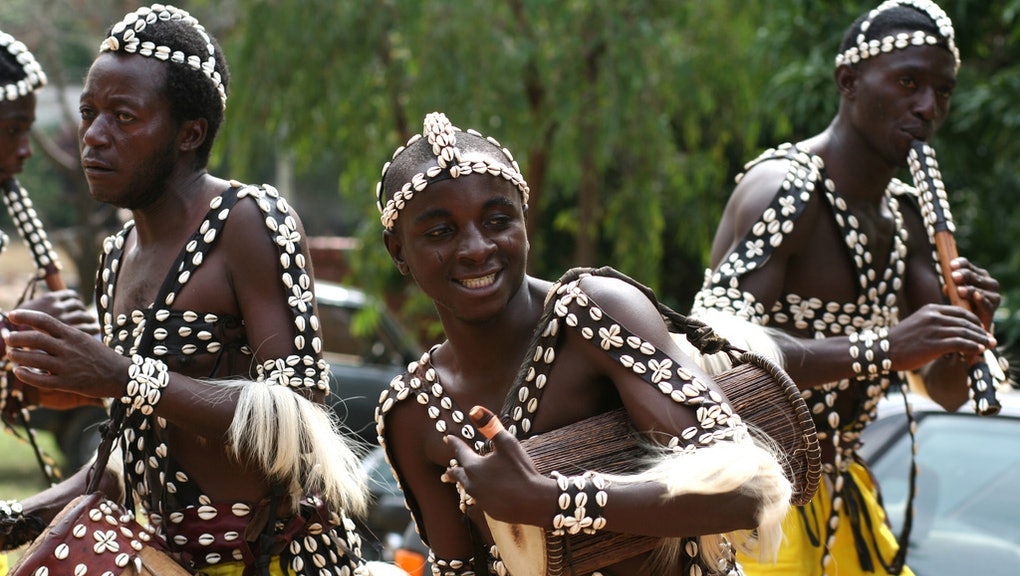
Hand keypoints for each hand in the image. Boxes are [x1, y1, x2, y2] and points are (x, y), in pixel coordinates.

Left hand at [3, 309, 127, 399]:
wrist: (121, 375)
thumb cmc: (100, 356)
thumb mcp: (84, 339)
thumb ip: (64, 335)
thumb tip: (40, 329)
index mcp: (73, 335)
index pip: (45, 320)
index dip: (26, 316)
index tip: (11, 315)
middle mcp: (68, 349)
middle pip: (34, 339)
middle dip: (16, 338)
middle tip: (8, 339)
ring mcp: (67, 366)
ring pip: (33, 359)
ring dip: (17, 356)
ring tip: (10, 355)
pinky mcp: (67, 383)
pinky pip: (40, 379)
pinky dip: (25, 375)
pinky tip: (18, 371)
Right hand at [19, 290, 99, 334]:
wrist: (15, 338)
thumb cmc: (20, 325)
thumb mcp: (31, 309)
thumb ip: (43, 306)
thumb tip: (52, 302)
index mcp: (50, 298)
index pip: (71, 295)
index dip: (76, 300)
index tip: (78, 305)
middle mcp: (59, 307)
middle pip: (78, 305)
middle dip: (82, 310)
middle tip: (86, 314)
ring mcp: (66, 319)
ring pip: (84, 315)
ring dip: (89, 318)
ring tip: (91, 321)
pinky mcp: (71, 332)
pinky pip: (87, 327)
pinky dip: (93, 327)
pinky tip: (95, 329)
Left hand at [441, 406, 554, 525]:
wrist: (534, 501)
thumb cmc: (521, 470)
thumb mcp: (507, 443)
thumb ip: (490, 425)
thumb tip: (473, 409)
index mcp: (474, 467)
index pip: (460, 452)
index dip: (454, 443)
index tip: (447, 438)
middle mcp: (472, 484)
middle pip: (458, 476)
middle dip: (451, 472)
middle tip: (445, 474)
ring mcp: (480, 500)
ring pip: (468, 489)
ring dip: (465, 484)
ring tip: (464, 483)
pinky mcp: (490, 511)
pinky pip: (481, 500)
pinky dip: (480, 494)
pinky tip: (485, 494)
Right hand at [889, 302, 993, 371]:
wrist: (882, 350)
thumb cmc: (899, 341)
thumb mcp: (917, 324)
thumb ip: (934, 323)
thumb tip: (952, 332)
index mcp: (930, 309)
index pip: (960, 311)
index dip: (974, 321)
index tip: (981, 329)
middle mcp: (933, 317)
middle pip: (966, 322)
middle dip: (981, 331)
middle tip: (990, 339)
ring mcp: (934, 330)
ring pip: (966, 332)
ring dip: (980, 340)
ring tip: (988, 346)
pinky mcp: (934, 344)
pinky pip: (961, 344)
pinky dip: (972, 347)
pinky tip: (977, 351)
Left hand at [948, 257, 999, 330]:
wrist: (972, 322)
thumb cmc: (962, 302)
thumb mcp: (954, 292)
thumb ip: (951, 287)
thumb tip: (946, 287)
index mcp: (978, 274)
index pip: (967, 266)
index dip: (960, 264)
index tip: (951, 265)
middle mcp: (989, 283)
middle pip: (975, 276)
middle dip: (964, 276)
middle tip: (954, 276)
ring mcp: (993, 296)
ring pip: (980, 290)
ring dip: (970, 289)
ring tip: (959, 290)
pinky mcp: (992, 309)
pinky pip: (987, 304)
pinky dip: (982, 300)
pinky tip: (977, 296)